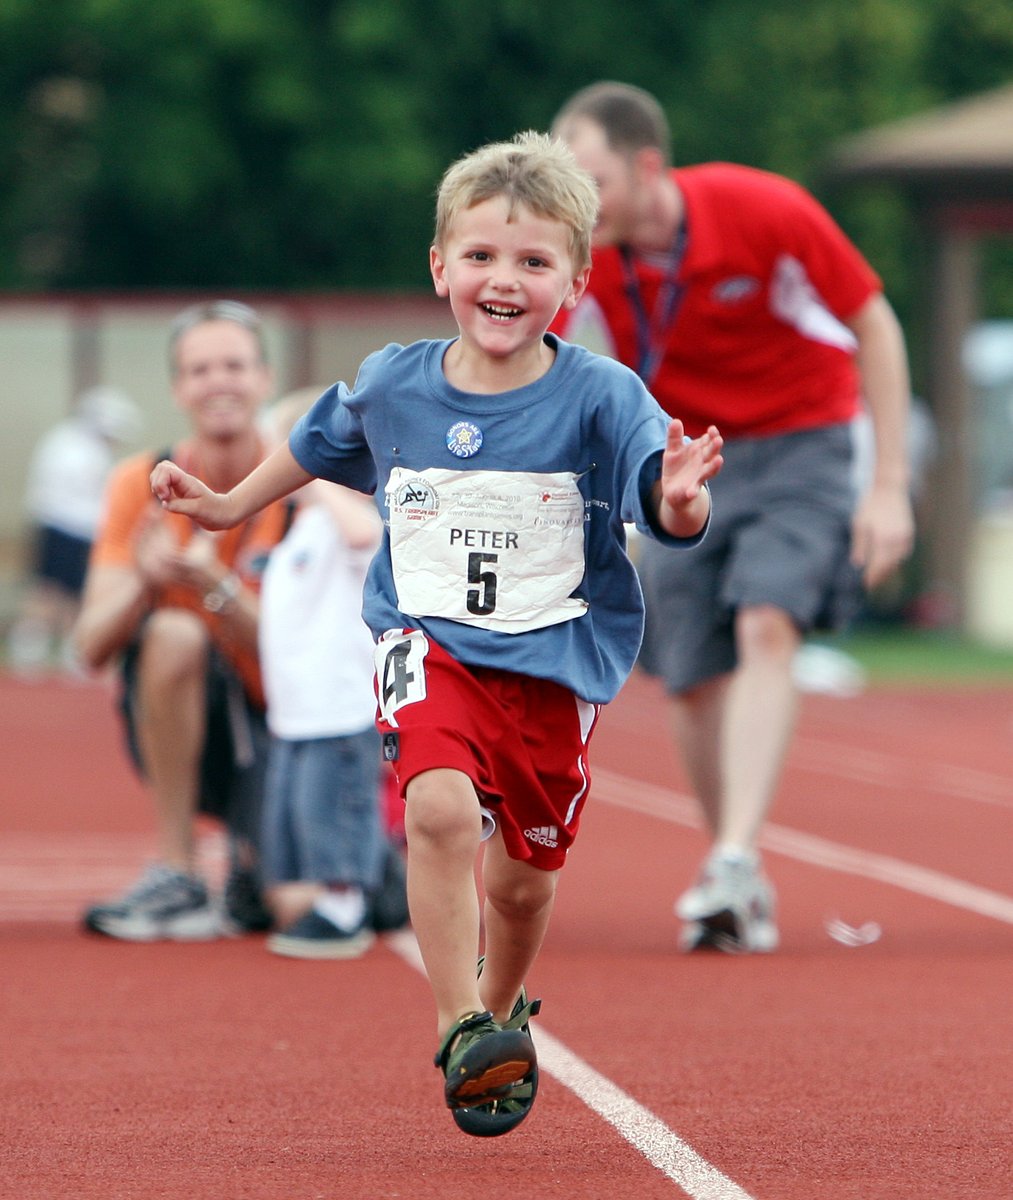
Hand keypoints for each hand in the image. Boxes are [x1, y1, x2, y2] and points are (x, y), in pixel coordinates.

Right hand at [150, 460, 233, 530]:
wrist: (222, 513)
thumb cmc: (212, 511)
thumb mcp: (197, 510)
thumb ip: (179, 506)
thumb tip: (164, 503)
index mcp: (187, 481)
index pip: (167, 470)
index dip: (160, 482)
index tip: (166, 497)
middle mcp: (182, 479)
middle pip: (161, 467)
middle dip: (156, 482)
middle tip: (165, 497)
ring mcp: (179, 483)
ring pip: (159, 473)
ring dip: (156, 485)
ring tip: (165, 498)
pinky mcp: (177, 489)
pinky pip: (162, 482)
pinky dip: (159, 489)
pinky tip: (166, 499)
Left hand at [657, 420, 722, 535]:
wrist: (673, 490)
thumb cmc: (676, 466)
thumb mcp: (672, 450)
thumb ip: (674, 437)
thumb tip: (676, 421)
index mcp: (699, 450)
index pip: (708, 441)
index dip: (712, 435)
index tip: (712, 429)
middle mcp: (703, 463)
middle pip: (711, 454)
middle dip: (715, 447)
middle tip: (718, 440)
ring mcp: (698, 477)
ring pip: (709, 471)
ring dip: (714, 466)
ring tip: (719, 460)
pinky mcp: (691, 490)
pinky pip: (694, 490)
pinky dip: (693, 492)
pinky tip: (691, 493)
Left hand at [851, 482, 914, 588]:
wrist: (890, 489)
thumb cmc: (871, 505)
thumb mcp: (859, 524)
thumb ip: (859, 545)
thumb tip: (858, 563)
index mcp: (883, 539)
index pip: (878, 565)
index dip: (872, 576)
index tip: (866, 585)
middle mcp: (896, 540)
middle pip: (889, 565)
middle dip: (880, 576)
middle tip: (872, 584)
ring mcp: (905, 536)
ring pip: (898, 560)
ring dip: (889, 569)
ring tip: (880, 576)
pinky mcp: (909, 533)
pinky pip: (904, 552)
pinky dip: (897, 559)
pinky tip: (890, 562)